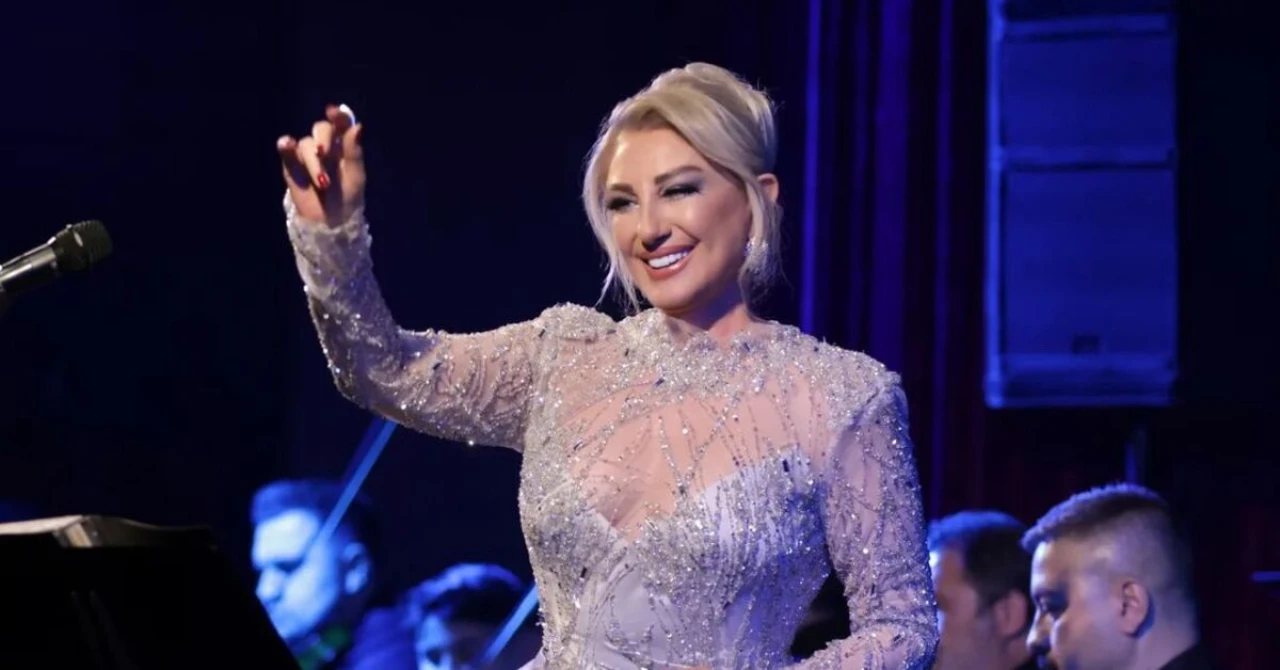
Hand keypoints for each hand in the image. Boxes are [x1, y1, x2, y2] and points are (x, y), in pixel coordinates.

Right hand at [277, 104, 364, 226]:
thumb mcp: (356, 175)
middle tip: (325, 153)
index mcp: (344, 146)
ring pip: (305, 143)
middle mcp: (325, 146)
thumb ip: (354, 150)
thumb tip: (357, 125)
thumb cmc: (348, 198)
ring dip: (313, 161)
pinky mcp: (291, 165)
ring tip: (322, 182)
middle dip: (324, 139)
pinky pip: (286, 149)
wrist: (330, 221)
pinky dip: (286, 146)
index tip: (333, 111)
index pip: (340, 124)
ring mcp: (307, 155)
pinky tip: (286, 144)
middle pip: (320, 128)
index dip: (338, 116)